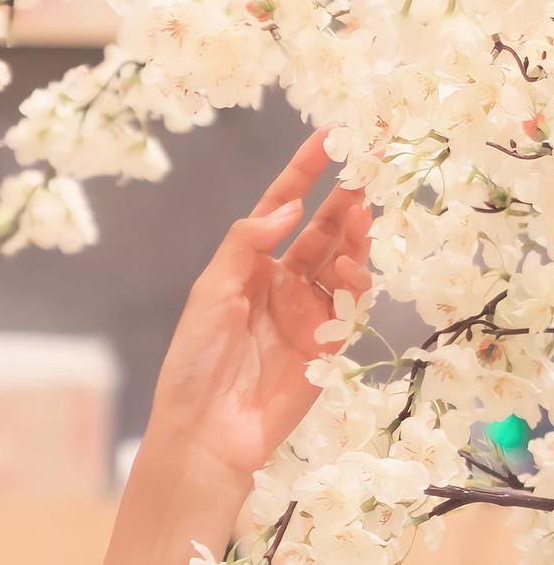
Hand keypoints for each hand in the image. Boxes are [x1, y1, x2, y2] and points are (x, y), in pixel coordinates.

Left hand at [144, 125, 372, 485]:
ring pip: (343, 262)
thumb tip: (288, 207)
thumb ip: (246, 244)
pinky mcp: (328, 344)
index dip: (305, 172)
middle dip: (345, 198)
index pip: (283, 208)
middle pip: (322, 230)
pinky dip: (355, 282)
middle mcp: (282, 284)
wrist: (208, 428)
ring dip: (354, 236)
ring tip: (359, 213)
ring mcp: (308, 313)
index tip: (330, 136)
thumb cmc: (196, 360)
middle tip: (369, 166)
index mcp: (249, 267)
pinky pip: (351, 304)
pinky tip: (350, 268)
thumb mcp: (210, 292)